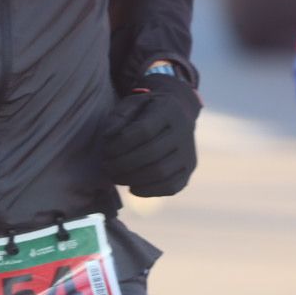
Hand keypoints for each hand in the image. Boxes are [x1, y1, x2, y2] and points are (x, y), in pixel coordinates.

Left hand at [98, 74, 200, 196]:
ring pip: (161, 172)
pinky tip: (132, 187)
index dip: (122, 144)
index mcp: (168, 110)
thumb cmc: (147, 109)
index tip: (106, 150)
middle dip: (124, 164)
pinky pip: (171, 187)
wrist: (178, 114)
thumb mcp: (132, 103)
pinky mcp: (189, 170)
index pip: (144, 130)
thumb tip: (107, 137)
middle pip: (152, 153)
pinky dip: (149, 191)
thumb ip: (118, 116)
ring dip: (133, 178)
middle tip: (107, 167)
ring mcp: (189, 153)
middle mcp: (183, 132)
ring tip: (115, 177)